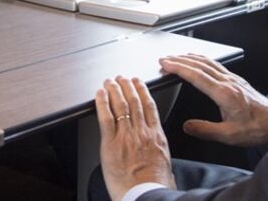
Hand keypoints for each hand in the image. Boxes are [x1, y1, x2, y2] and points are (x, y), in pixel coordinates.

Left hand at [95, 76, 174, 200]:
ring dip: (114, 90)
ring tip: (110, 81)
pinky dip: (102, 103)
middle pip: (134, 102)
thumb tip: (163, 160)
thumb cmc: (156, 188)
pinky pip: (105, 118)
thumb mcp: (167, 168)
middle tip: (121, 78)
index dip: (143, 91)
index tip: (138, 83)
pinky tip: (99, 94)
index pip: (150, 106)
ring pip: (120, 106)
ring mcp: (126, 137)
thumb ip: (162, 157)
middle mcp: (142, 133)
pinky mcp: (110, 144)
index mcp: (157, 137)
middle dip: (126, 86)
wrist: (145, 197)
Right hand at [159, 54, 267, 146]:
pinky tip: (198, 61)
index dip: (179, 68)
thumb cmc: (255, 129)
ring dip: (190, 58)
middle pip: (200, 66)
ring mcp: (233, 79)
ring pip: (208, 62)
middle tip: (164, 59)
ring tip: (176, 57)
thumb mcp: (229, 135)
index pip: (197, 76)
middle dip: (180, 60)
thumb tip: (187, 126)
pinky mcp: (236, 80)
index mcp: (225, 94)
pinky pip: (215, 65)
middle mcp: (228, 83)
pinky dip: (202, 60)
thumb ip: (206, 130)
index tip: (166, 64)